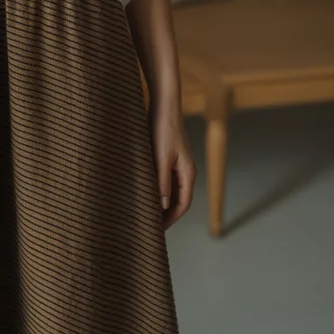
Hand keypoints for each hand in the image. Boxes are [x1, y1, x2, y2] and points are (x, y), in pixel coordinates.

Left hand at [148, 98, 196, 229]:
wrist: (164, 104)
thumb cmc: (163, 129)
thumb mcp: (160, 158)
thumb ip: (161, 182)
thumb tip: (162, 206)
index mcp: (188, 172)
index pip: (183, 204)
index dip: (171, 218)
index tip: (157, 230)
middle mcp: (186, 170)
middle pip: (178, 199)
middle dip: (166, 214)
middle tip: (150, 226)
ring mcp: (178, 163)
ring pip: (172, 190)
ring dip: (162, 202)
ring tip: (147, 213)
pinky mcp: (169, 157)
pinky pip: (166, 179)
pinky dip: (158, 190)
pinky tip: (145, 192)